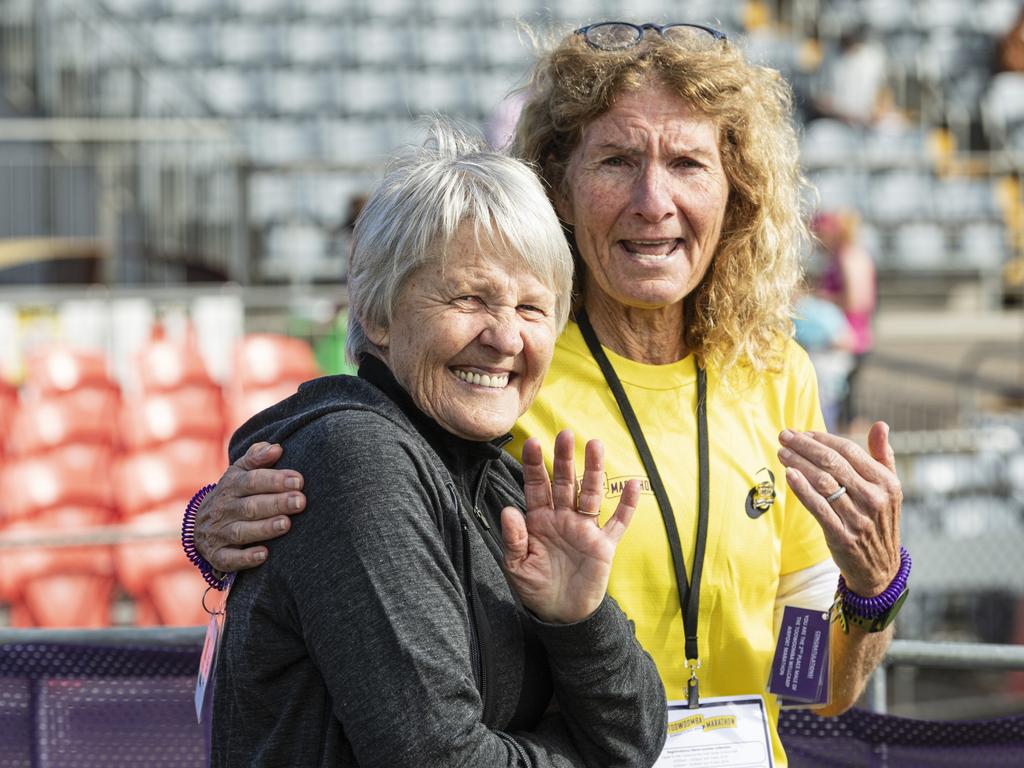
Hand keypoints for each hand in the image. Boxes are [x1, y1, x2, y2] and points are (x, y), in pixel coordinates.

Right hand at [195, 442, 306, 571]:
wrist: (201, 524)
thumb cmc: (234, 494)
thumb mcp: (240, 472)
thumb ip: (257, 458)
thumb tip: (277, 447)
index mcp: (231, 485)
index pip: (252, 480)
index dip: (275, 480)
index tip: (299, 481)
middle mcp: (223, 508)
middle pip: (250, 506)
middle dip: (276, 503)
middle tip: (301, 501)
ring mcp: (218, 533)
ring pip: (241, 531)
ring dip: (264, 528)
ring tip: (286, 524)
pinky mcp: (217, 555)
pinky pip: (228, 559)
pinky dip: (245, 558)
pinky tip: (264, 554)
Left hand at [501, 430, 638, 623]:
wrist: (560, 614)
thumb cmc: (535, 587)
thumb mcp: (516, 566)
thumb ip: (513, 538)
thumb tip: (509, 510)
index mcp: (539, 520)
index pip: (536, 486)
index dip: (533, 465)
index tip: (531, 443)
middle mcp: (563, 518)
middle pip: (564, 483)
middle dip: (564, 459)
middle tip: (565, 434)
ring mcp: (585, 529)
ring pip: (591, 494)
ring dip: (593, 471)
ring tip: (595, 445)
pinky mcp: (604, 545)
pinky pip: (618, 523)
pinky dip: (626, 506)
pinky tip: (633, 485)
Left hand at [778, 422, 901, 595]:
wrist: (880, 568)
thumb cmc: (879, 520)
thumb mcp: (889, 488)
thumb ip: (882, 455)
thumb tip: (880, 424)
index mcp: (886, 483)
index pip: (849, 451)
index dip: (823, 438)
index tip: (802, 431)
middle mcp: (874, 499)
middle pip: (833, 463)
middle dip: (805, 446)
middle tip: (784, 436)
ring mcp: (859, 518)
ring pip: (823, 482)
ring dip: (798, 463)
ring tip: (781, 452)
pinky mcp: (842, 536)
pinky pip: (818, 507)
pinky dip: (802, 489)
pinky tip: (788, 475)